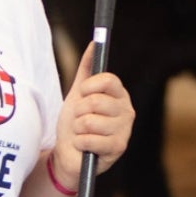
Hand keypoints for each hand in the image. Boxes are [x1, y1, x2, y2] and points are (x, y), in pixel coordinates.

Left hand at [51, 44, 132, 178]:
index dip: (88, 87)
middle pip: (96, 101)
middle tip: (80, 119)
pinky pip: (90, 139)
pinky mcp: (118, 148)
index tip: (82, 94)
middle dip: (79, 112)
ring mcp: (124, 130)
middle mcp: (127, 111)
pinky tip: (84, 146)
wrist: (69, 153)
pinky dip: (80, 143)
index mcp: (119, 95)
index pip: (108, 80)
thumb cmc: (75, 123)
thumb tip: (94, 43)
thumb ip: (86, 69)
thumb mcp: (78, 94)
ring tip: (82, 134)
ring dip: (78, 129)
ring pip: (90, 121)